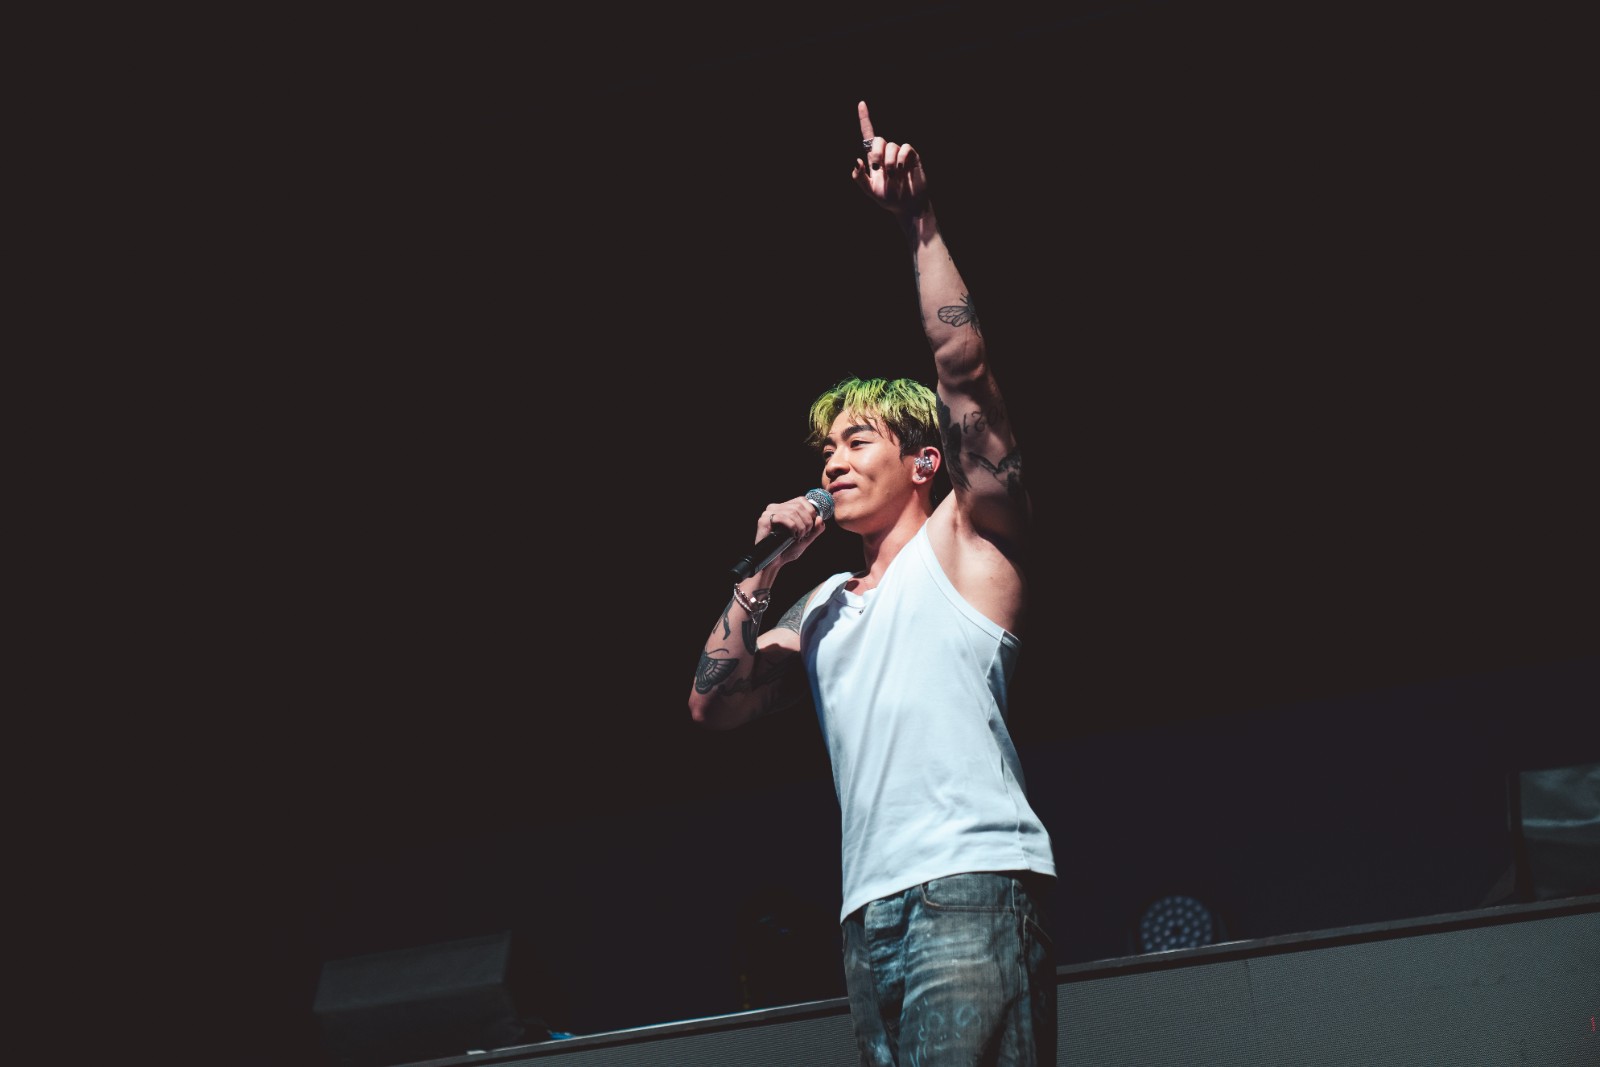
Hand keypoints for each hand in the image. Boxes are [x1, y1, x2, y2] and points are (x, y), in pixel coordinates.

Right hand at [757, 494, 826, 564]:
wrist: (774, 562)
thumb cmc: (787, 550)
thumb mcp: (806, 539)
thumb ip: (815, 529)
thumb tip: (820, 518)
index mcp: (784, 508)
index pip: (801, 500)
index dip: (810, 511)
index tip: (812, 526)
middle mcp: (775, 507)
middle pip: (798, 506)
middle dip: (807, 522)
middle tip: (805, 534)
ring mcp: (769, 513)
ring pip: (792, 512)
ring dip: (800, 526)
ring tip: (799, 537)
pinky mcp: (764, 520)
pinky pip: (783, 518)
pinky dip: (792, 527)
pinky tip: (792, 536)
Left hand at [852, 100, 928, 217]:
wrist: (906, 206)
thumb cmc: (888, 198)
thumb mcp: (869, 191)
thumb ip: (859, 178)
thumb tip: (857, 160)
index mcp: (874, 158)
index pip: (868, 135)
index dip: (865, 119)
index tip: (861, 103)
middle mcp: (886, 153)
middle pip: (879, 139)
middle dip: (876, 153)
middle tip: (877, 168)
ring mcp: (899, 154)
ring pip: (892, 146)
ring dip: (889, 162)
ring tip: (893, 176)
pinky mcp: (912, 157)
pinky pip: (905, 148)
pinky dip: (901, 159)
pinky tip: (902, 170)